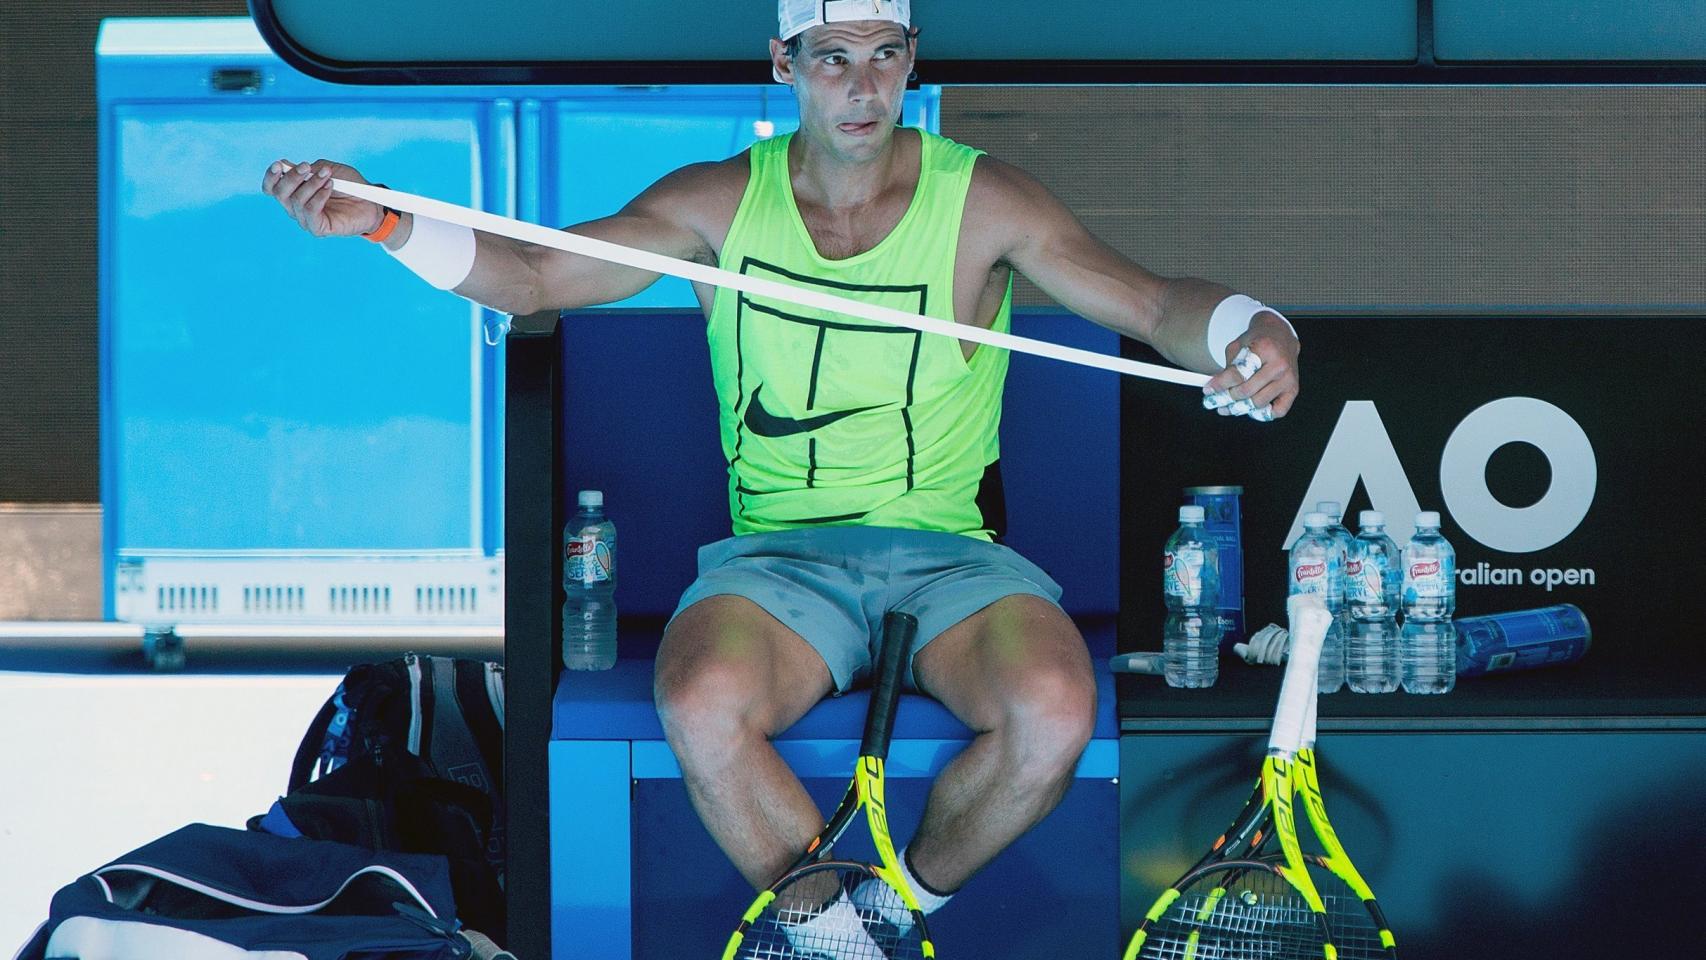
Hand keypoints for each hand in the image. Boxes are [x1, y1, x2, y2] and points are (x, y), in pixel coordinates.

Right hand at [261, 159, 383, 237]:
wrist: (370, 202)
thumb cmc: (349, 185)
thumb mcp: (328, 169)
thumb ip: (309, 169)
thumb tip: (286, 166)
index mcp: (294, 191)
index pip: (271, 187)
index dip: (271, 176)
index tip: (279, 164)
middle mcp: (295, 206)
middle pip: (280, 193)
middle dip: (292, 177)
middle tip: (308, 167)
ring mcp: (306, 219)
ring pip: (296, 201)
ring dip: (311, 185)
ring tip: (328, 177)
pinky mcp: (318, 229)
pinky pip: (310, 212)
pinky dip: (318, 197)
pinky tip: (329, 187)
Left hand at [1201, 311, 1299, 419]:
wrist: (1281, 336)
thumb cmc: (1258, 342)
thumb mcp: (1238, 346)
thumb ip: (1227, 366)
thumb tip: (1215, 388)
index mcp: (1264, 349)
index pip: (1237, 374)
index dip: (1220, 384)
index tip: (1208, 390)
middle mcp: (1279, 365)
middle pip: (1247, 391)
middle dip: (1226, 398)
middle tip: (1214, 401)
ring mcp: (1288, 379)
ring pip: (1258, 403)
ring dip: (1239, 408)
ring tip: (1227, 407)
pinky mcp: (1293, 389)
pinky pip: (1278, 411)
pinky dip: (1262, 414)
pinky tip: (1251, 409)